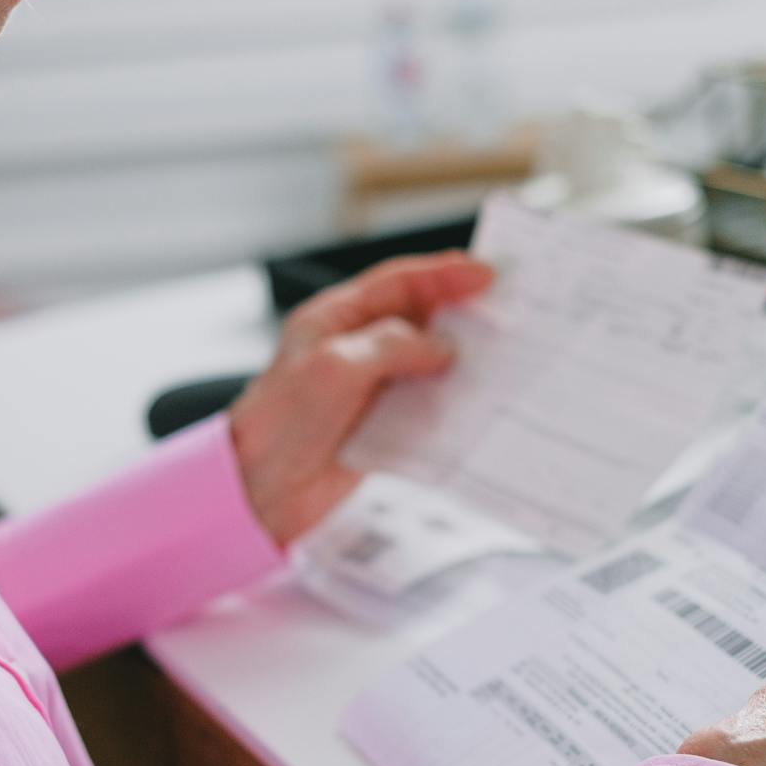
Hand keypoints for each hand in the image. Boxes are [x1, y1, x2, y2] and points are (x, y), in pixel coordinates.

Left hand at [227, 251, 492, 545]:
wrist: (257, 490)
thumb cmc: (277, 422)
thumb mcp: (336, 367)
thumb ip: (392, 346)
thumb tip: (441, 346)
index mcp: (335, 319)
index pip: (399, 284)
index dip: (445, 275)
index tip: (487, 274)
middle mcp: (354, 348)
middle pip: (419, 319)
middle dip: (462, 315)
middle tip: (508, 313)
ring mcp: (368, 388)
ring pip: (428, 364)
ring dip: (463, 363)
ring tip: (504, 360)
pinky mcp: (379, 427)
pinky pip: (425, 408)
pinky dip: (452, 406)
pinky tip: (476, 406)